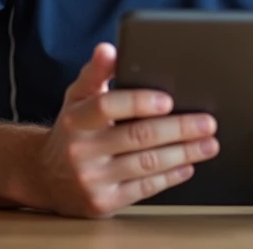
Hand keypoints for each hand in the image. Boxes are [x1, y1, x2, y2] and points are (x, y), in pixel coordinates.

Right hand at [34, 43, 218, 217]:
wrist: (44, 177)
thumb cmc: (70, 130)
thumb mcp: (77, 96)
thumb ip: (96, 72)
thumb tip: (109, 49)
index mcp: (75, 120)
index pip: (108, 106)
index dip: (138, 102)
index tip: (168, 100)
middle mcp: (81, 151)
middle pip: (138, 137)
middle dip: (179, 129)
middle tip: (208, 122)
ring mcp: (92, 180)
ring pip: (147, 164)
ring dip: (184, 153)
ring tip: (209, 144)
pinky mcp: (104, 203)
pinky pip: (144, 189)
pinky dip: (170, 176)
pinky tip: (187, 166)